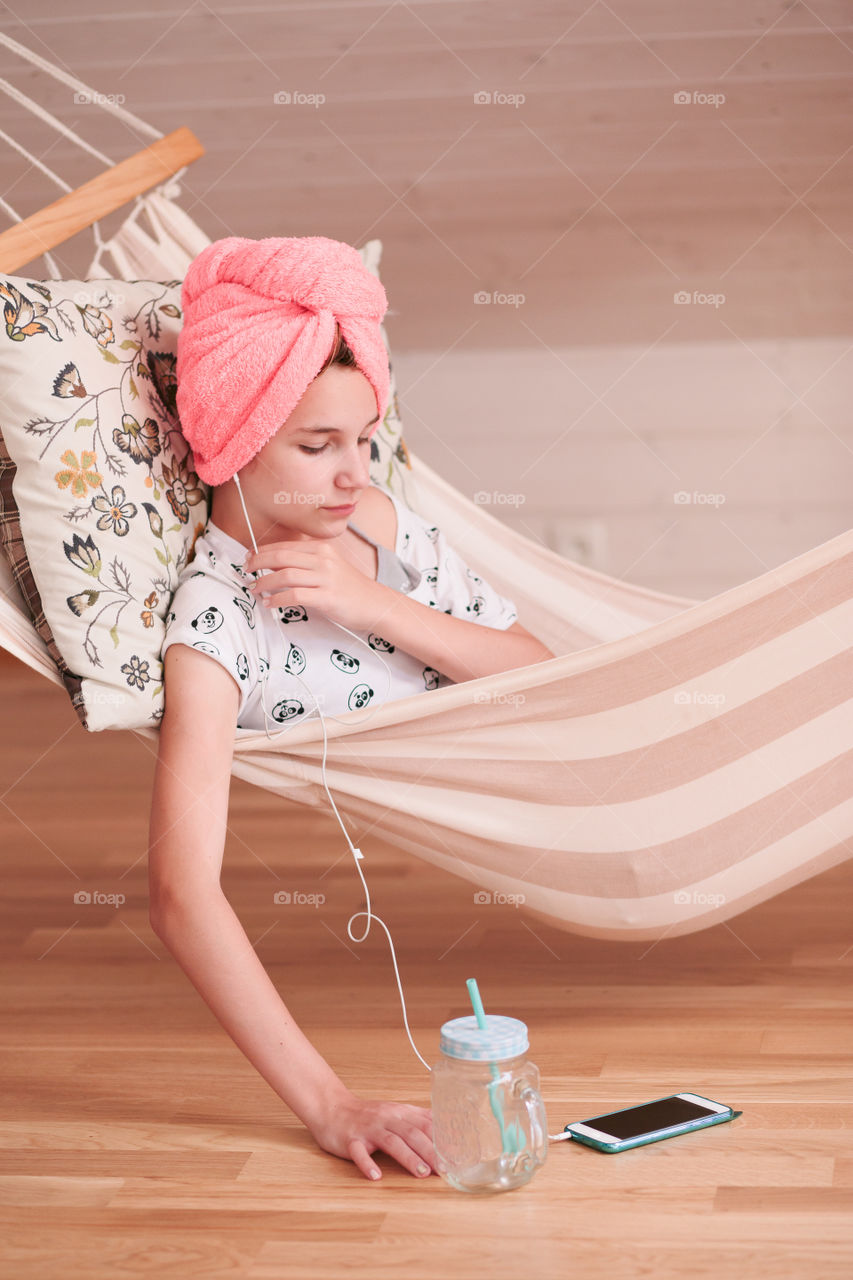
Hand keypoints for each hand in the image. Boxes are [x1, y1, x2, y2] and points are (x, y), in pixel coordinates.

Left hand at [245, 539, 385, 631]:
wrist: (374, 603)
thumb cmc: (349, 587)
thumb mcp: (329, 566)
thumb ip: (306, 562)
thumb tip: (275, 565)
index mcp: (321, 549)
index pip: (285, 546)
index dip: (263, 552)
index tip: (249, 558)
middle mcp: (323, 560)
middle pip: (281, 557)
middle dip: (259, 563)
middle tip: (246, 571)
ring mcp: (325, 578)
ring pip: (285, 575)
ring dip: (265, 583)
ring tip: (254, 589)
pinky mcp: (326, 598)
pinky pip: (295, 596)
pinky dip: (277, 599)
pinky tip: (270, 604)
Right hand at [308, 1088, 436, 1181]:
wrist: (333, 1108)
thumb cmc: (368, 1115)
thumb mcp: (396, 1113)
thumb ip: (419, 1119)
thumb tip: (447, 1130)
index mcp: (400, 1113)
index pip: (425, 1124)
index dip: (442, 1140)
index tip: (456, 1156)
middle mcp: (387, 1119)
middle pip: (412, 1133)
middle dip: (430, 1151)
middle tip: (445, 1170)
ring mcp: (369, 1129)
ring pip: (391, 1142)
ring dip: (408, 1157)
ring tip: (421, 1173)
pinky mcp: (351, 1140)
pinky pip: (358, 1153)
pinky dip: (367, 1164)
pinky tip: (376, 1176)